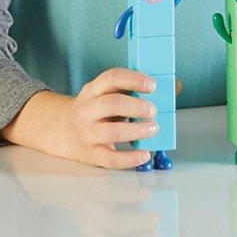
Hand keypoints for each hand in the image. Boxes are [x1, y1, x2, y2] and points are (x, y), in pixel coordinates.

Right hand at [18, 69, 159, 169]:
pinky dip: (129, 159)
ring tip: (153, 128)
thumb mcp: (108, 94)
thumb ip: (136, 89)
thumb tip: (175, 86)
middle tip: (153, 110)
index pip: (111, 78)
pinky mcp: (90, 155)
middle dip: (135, 106)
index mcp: (93, 90)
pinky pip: (110, 158)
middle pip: (110, 104)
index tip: (152, 85)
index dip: (133, 79)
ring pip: (110, 132)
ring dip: (135, 130)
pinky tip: (144, 154)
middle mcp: (86, 110)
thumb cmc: (96, 110)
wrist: (61, 130)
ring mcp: (86, 133)